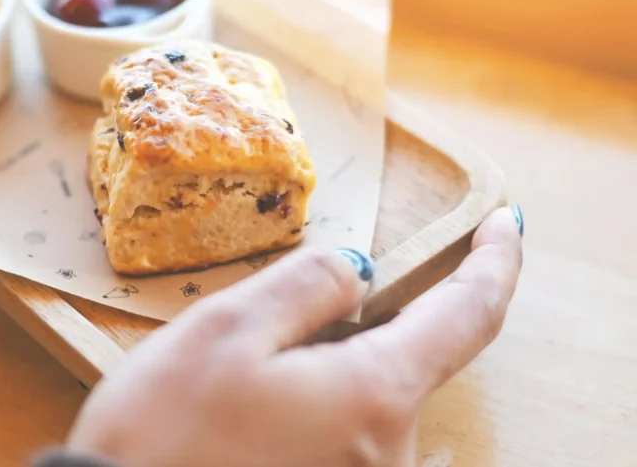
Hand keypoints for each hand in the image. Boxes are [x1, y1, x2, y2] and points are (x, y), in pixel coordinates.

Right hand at [66, 206, 524, 466]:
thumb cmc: (165, 433)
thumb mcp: (228, 329)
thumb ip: (306, 286)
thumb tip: (357, 270)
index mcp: (373, 395)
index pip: (468, 316)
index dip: (495, 263)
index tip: (503, 224)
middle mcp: (386, 450)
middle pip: (404, 356)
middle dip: (356, 318)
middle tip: (270, 316)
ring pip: (366, 392)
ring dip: (323, 360)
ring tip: (236, 370)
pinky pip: (343, 429)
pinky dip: (314, 396)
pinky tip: (245, 404)